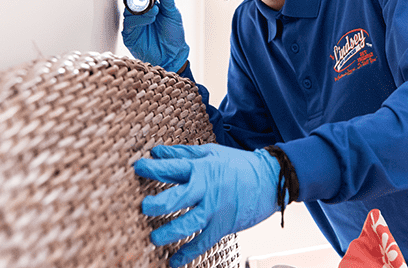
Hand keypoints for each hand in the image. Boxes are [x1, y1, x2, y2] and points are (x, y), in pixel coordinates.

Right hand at [121, 0, 189, 71]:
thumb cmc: (173, 36)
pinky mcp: (130, 35)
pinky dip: (140, 19)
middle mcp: (139, 14)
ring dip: (140, 6)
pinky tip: (150, 18)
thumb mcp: (173, 13)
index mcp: (149, 6)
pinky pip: (130, 23)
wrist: (173, 54)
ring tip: (154, 9)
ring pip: (129, 9)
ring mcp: (134, 24)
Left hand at [133, 144, 280, 267]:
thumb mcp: (211, 152)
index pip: (172, 167)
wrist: (270, 179)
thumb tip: (156, 151)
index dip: (152, 168)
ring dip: (170, 232)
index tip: (137, 168)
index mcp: (202, 168)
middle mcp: (207, 189)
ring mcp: (215, 209)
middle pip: (178, 198)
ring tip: (155, 238)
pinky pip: (204, 242)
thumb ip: (182, 153)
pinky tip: (175, 260)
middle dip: (158, 204)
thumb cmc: (239, 165)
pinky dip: (189, 253)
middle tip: (143, 207)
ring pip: (189, 223)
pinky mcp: (224, 225)